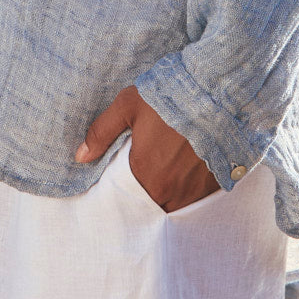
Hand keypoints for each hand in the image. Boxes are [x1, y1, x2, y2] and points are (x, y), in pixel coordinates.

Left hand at [75, 85, 220, 211]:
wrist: (217, 93)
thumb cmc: (170, 98)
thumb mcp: (128, 106)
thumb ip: (102, 133)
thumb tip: (81, 156)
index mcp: (146, 175)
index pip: (126, 200)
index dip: (122, 194)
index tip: (121, 183)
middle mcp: (170, 191)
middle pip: (150, 205)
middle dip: (144, 196)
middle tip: (144, 176)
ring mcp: (194, 191)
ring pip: (174, 204)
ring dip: (167, 195)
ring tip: (164, 174)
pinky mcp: (214, 185)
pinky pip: (195, 198)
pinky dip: (188, 190)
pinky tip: (186, 172)